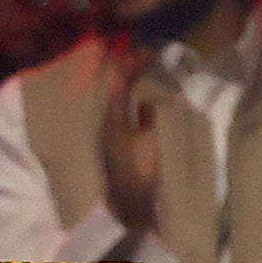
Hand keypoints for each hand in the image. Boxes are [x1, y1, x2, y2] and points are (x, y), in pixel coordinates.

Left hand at [98, 54, 166, 243]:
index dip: (132, 64)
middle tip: (149, 56)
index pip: (118, 83)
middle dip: (131, 72)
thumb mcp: (144, 140)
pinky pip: (131, 119)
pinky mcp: (126, 151)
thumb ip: (145, 115)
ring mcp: (117, 139)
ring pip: (124, 104)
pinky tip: (151, 105)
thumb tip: (144, 94)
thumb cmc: (138, 174)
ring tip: (152, 73)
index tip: (149, 50)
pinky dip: (141, 107)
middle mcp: (110, 127)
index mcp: (111, 120)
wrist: (129, 212)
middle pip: (117, 91)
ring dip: (135, 87)